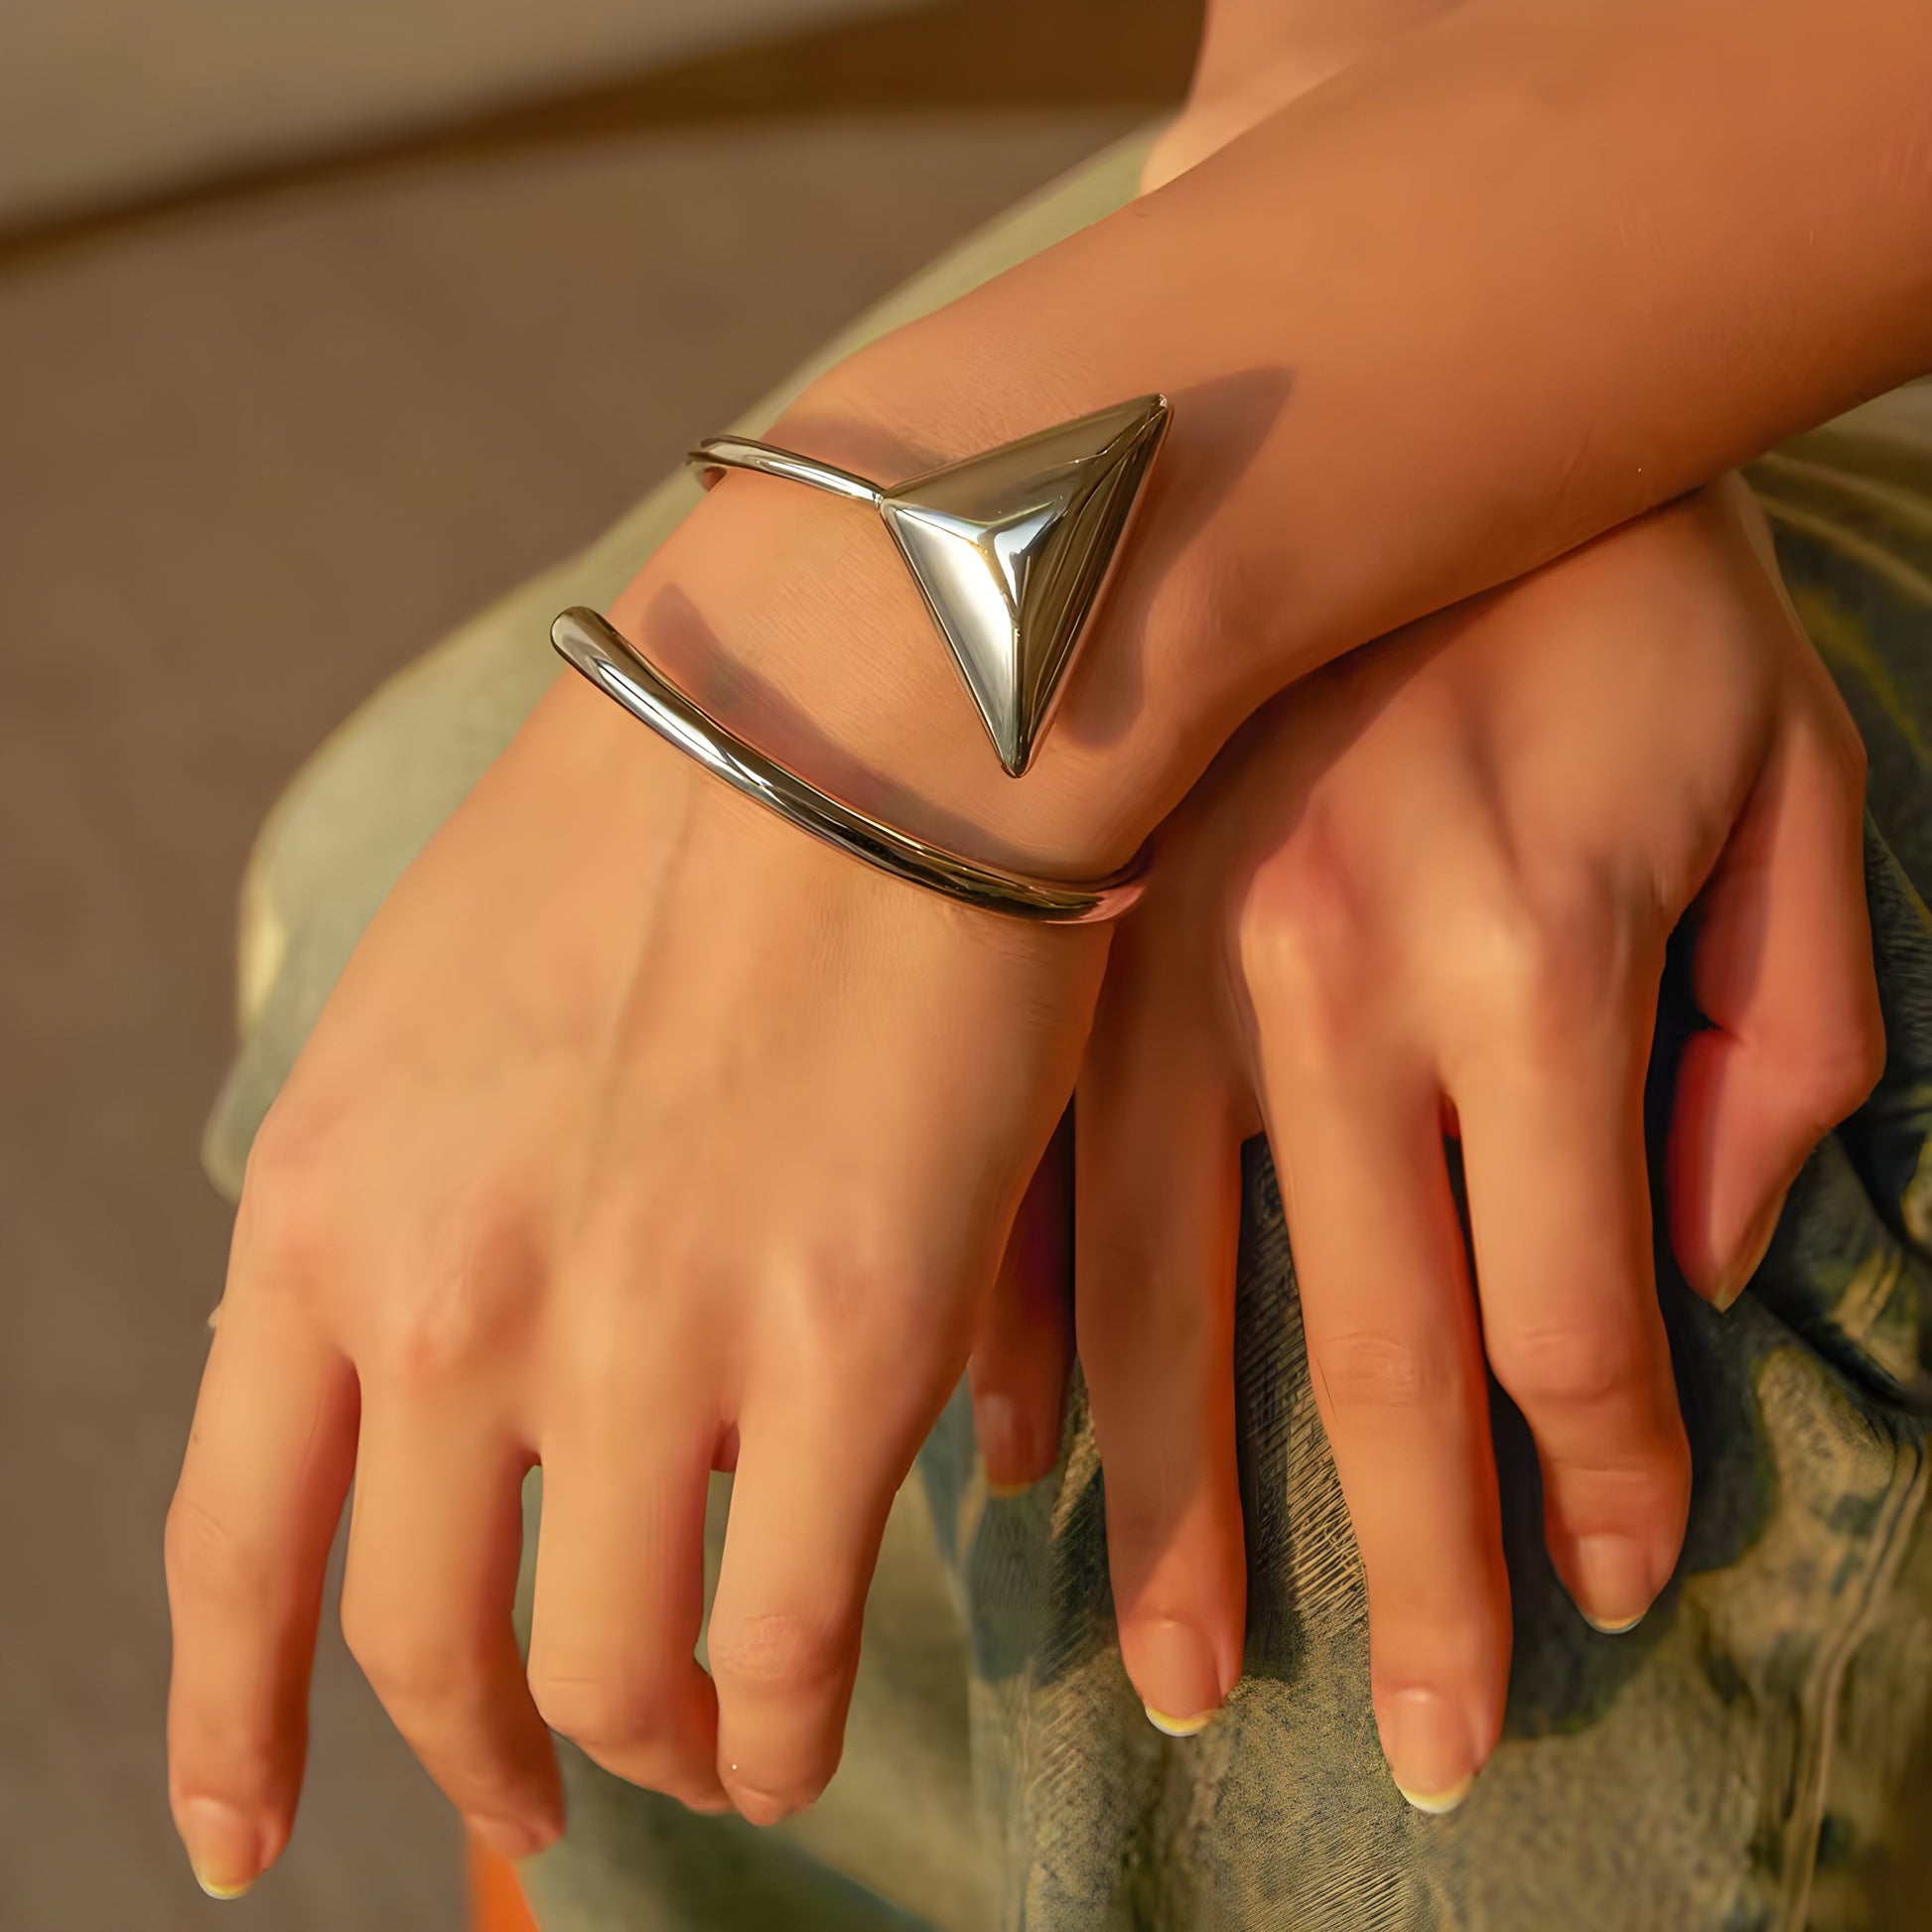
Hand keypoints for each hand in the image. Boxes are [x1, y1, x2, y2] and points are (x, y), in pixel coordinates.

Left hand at [165, 481, 1113, 1894]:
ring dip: (649, 1747)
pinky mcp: (844, 1352)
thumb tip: (464, 1370)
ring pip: (610, 1674)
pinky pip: (782, 1642)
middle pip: (420, 1642)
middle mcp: (448, 1302)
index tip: (242, 1837)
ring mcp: (642, 1342)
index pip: (229, 1544)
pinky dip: (780, 1724)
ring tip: (708, 1760)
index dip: (228, 1723)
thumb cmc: (685, 813)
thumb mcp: (446, 998)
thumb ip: (418, 1199)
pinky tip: (794, 1730)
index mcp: (326, 1200)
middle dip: (478, 1752)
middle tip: (534, 1791)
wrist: (872, 688)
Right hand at [973, 477, 1882, 1805]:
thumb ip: (1782, 1040)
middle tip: (1402, 1749)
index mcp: (1524, 958)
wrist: (1382, 400)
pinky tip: (1018, 1444)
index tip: (1588, 1607)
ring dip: (1175, 1497)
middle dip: (1394, 1569)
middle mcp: (1321, 988)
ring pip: (1163, 1293)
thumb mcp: (1791, 785)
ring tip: (1169, 1667)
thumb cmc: (1622, 596)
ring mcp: (1159, 963)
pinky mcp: (1061, 936)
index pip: (1566, 1306)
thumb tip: (1677, 1261)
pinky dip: (1027, 1321)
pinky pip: (1030, 1169)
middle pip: (1358, 1349)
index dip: (1588, 1480)